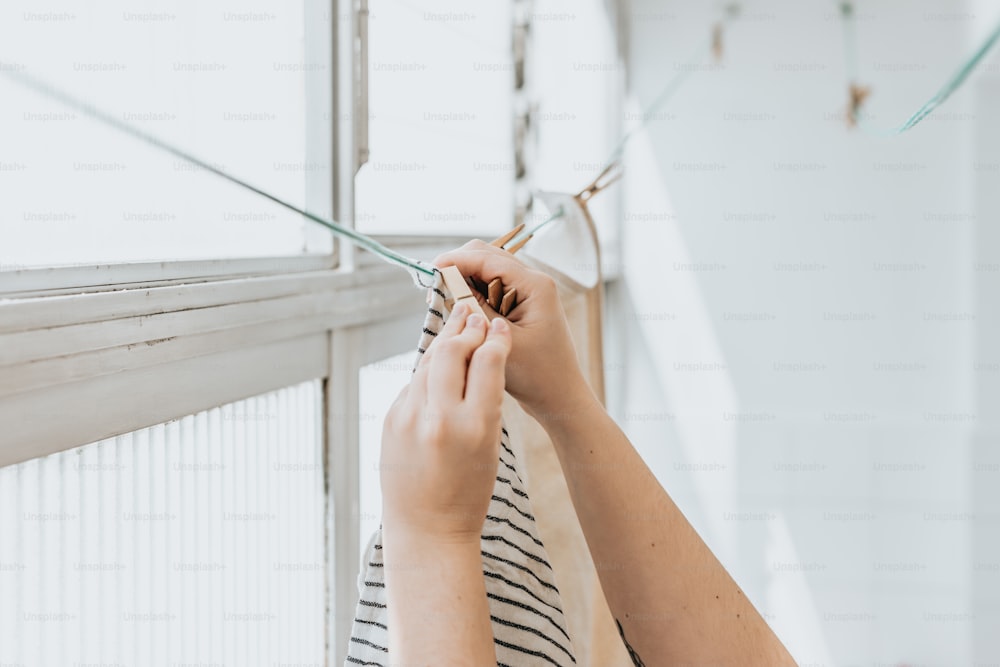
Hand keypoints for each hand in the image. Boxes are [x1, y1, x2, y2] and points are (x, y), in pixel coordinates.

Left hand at [380, 302, 512, 543]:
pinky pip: (413, 383)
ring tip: (457, 322)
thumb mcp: (490, 447)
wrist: (427, 530)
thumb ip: (484, 401)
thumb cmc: (468, 492)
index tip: (499, 326)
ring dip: (444, 339)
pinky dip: (428, 368)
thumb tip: (478, 355)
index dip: (495, 339)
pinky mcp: (391, 421)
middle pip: (452, 352)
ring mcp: (409, 419)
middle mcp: (439, 419)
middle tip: (474, 312)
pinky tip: (437, 358)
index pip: (487, 364)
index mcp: (475, 428)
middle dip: (465, 328)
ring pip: (428, 362)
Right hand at [434, 240, 594, 425]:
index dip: (454, 261)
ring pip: (485, 270)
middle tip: (434, 291)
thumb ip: (474, 308)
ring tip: (444, 302)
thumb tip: (446, 281)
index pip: (486, 258)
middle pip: (485, 256)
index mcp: (534, 285)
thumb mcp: (499, 341)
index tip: (430, 272)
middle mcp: (533, 280)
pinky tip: (460, 311)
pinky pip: (489, 286)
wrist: (559, 398)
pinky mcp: (520, 303)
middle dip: (456, 267)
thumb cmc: (536, 375)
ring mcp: (527, 290)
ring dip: (462, 280)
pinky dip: (471, 293)